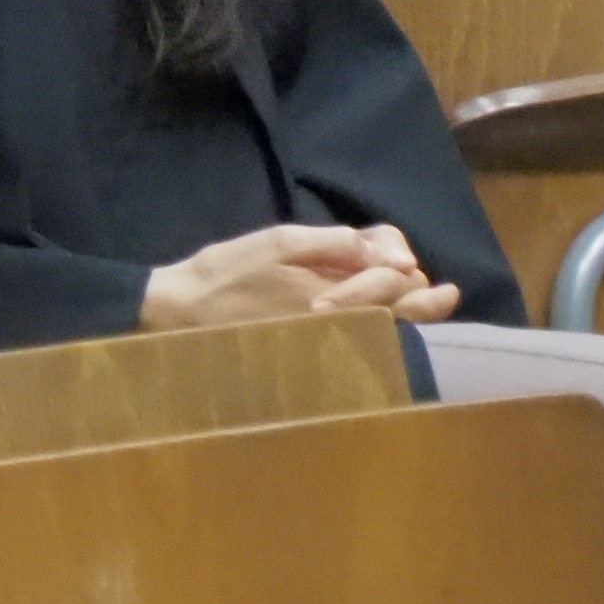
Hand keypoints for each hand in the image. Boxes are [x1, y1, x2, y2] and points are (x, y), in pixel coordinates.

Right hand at [140, 222, 441, 330]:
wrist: (183, 313)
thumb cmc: (229, 272)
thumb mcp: (279, 242)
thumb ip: (339, 245)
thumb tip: (399, 259)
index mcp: (339, 297)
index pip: (404, 286)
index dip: (409, 269)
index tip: (403, 261)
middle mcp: (347, 328)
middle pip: (411, 316)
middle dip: (419, 294)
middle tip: (420, 283)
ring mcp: (339, 349)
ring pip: (398, 335)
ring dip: (407, 314)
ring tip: (402, 297)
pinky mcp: (325, 361)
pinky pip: (373, 348)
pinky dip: (386, 331)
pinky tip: (378, 320)